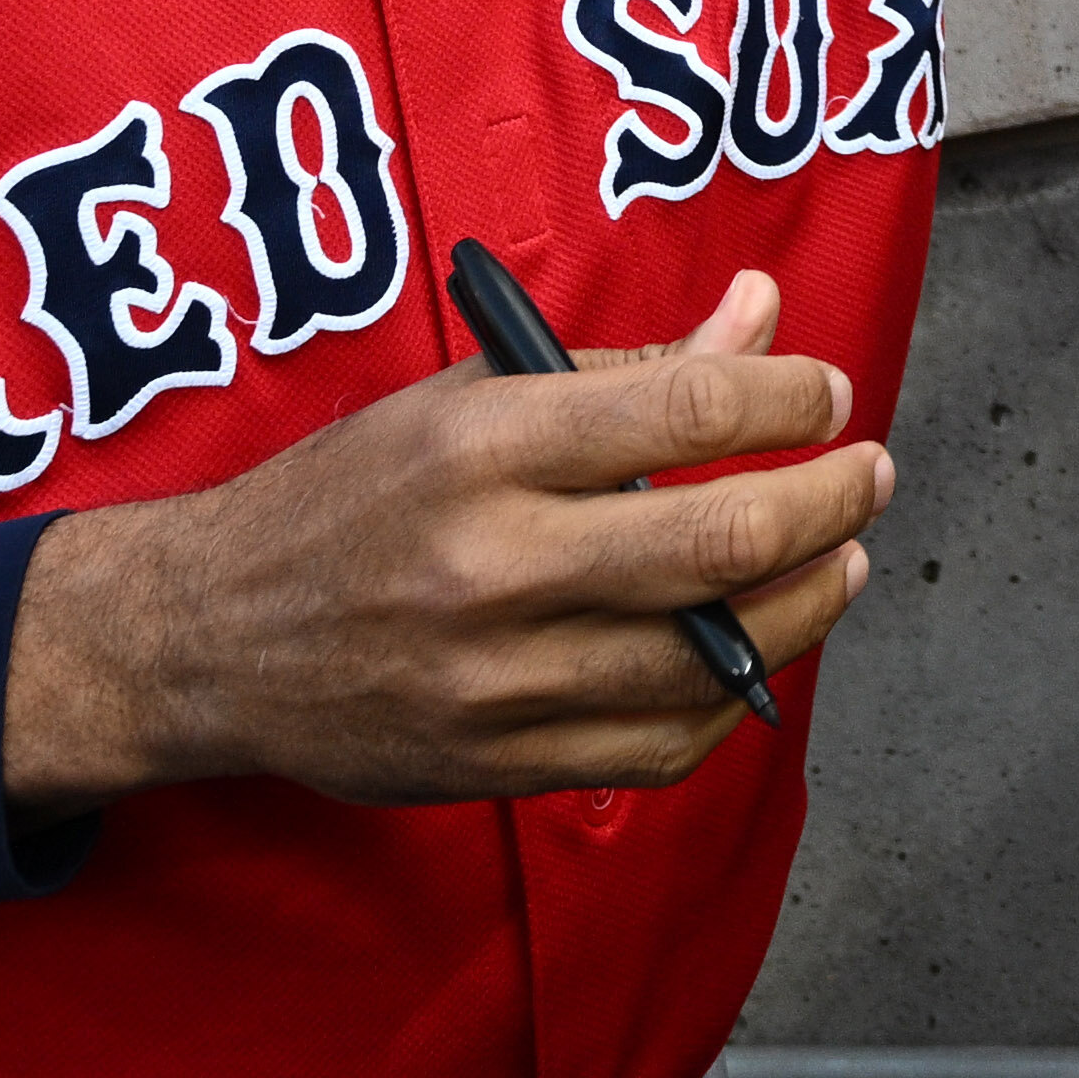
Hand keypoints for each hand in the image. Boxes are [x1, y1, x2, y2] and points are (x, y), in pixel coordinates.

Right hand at [0, 271, 883, 813]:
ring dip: (808, 605)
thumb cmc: (349, 498)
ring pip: (706, 655)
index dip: (787, 396)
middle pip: (717, 543)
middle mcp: (491, 565)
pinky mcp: (497, 765)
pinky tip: (761, 651)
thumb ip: (625, 366)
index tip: (829, 391)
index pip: (682, 409)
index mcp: (479, 447)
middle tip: (869, 474)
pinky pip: (660, 747)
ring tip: (843, 561)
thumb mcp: (465, 396)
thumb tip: (762, 312)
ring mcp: (495, 680)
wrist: (209, 637)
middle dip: (828, 503)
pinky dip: (734, 699)